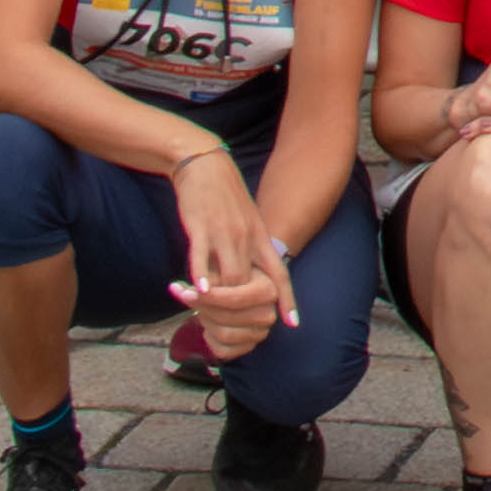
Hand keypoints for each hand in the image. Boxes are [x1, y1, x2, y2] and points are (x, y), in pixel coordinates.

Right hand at [167, 147, 286, 358]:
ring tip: (207, 314)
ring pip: (230, 275)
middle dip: (244, 308)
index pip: (279, 273)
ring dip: (220, 298)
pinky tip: (198, 291)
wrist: (206, 166)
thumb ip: (252, 248)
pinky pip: (202, 256)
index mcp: (260, 237)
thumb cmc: (225, 198)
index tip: (292, 323)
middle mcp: (247, 237)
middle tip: (232, 325)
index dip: (287, 298)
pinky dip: (201, 276)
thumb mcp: (247, 222)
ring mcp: (224, 232)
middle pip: (252, 283)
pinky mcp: (201, 226)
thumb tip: (252, 277)